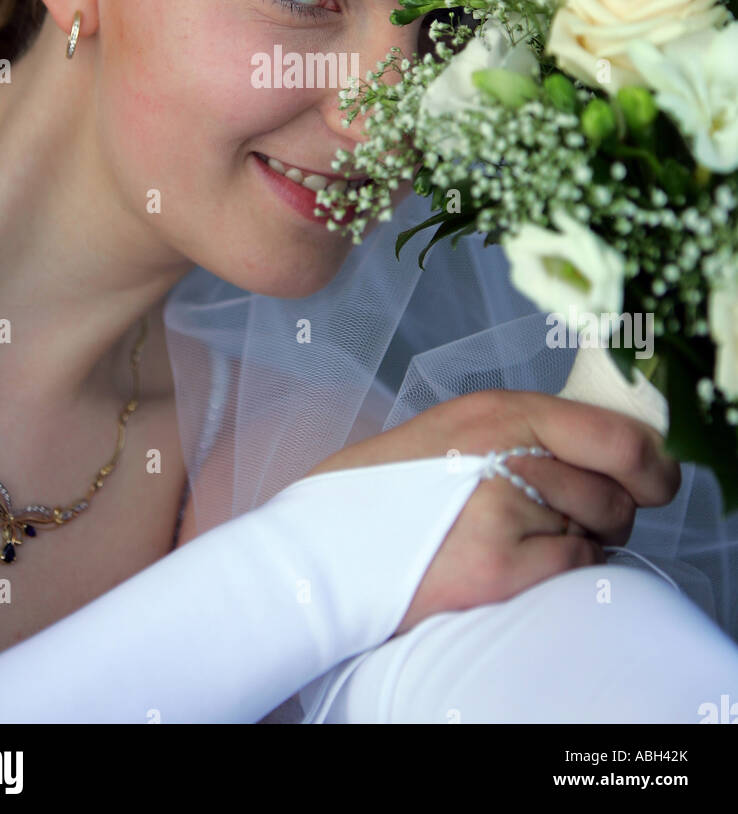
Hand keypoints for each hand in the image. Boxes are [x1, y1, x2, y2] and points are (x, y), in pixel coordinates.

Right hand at [303, 389, 680, 635]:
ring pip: (598, 532)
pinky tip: (517, 563)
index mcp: (499, 411)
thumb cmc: (389, 492)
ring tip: (530, 537)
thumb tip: (611, 453)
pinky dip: (560, 569)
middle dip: (614, 510)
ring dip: (582, 539)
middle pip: (616, 490)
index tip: (655, 478)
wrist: (325, 542)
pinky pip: (572, 567)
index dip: (652, 463)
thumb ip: (527, 433)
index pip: (616, 435)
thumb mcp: (457, 432)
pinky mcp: (498, 566)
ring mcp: (503, 510)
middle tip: (581, 517)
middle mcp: (507, 452)